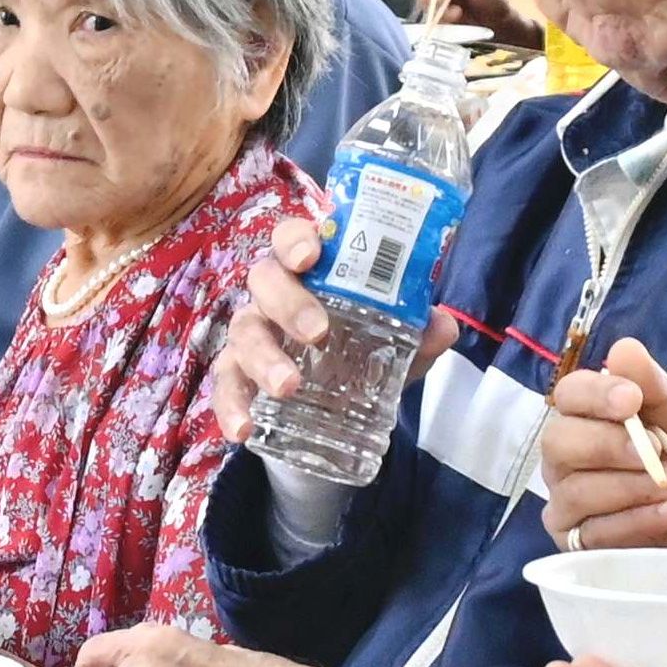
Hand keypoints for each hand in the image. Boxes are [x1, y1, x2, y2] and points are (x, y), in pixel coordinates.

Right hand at [212, 216, 455, 444]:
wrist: (336, 409)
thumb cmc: (360, 353)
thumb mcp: (395, 345)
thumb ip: (418, 335)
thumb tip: (443, 327)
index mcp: (312, 272)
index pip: (293, 238)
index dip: (297, 240)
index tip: (312, 256)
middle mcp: (274, 295)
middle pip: (264, 279)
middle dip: (288, 302)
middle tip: (318, 332)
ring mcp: (251, 333)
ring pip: (243, 332)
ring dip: (264, 358)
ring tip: (289, 387)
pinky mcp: (236, 374)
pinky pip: (224, 386)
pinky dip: (232, 406)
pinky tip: (243, 429)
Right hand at [539, 339, 666, 553]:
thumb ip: (658, 390)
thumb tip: (624, 348)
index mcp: (593, 419)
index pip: (569, 395)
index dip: (595, 395)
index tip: (633, 401)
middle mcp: (570, 459)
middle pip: (558, 442)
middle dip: (610, 445)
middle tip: (658, 453)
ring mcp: (568, 505)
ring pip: (575, 490)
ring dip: (633, 486)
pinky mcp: (578, 548)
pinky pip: (592, 532)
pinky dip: (637, 519)